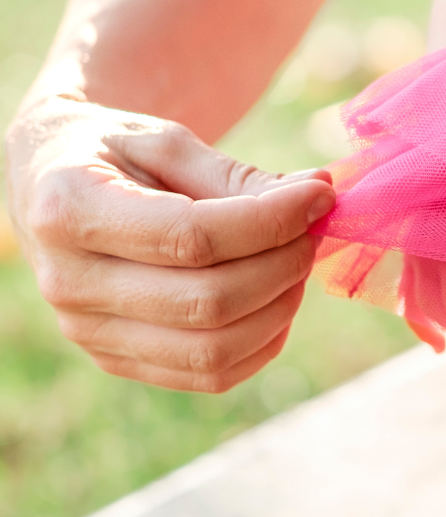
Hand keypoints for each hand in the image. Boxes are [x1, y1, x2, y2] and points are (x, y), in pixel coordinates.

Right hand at [5, 97, 335, 391]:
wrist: (55, 186)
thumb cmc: (118, 154)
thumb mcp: (167, 141)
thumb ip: (238, 176)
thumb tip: (319, 195)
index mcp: (70, 209)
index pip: (191, 237)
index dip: (270, 222)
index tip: (320, 196)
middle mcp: (70, 282)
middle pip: (207, 302)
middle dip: (283, 265)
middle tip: (313, 229)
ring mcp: (89, 333)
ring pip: (213, 351)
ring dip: (280, 306)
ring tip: (297, 258)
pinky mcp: (117, 360)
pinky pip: (209, 375)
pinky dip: (264, 342)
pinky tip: (278, 296)